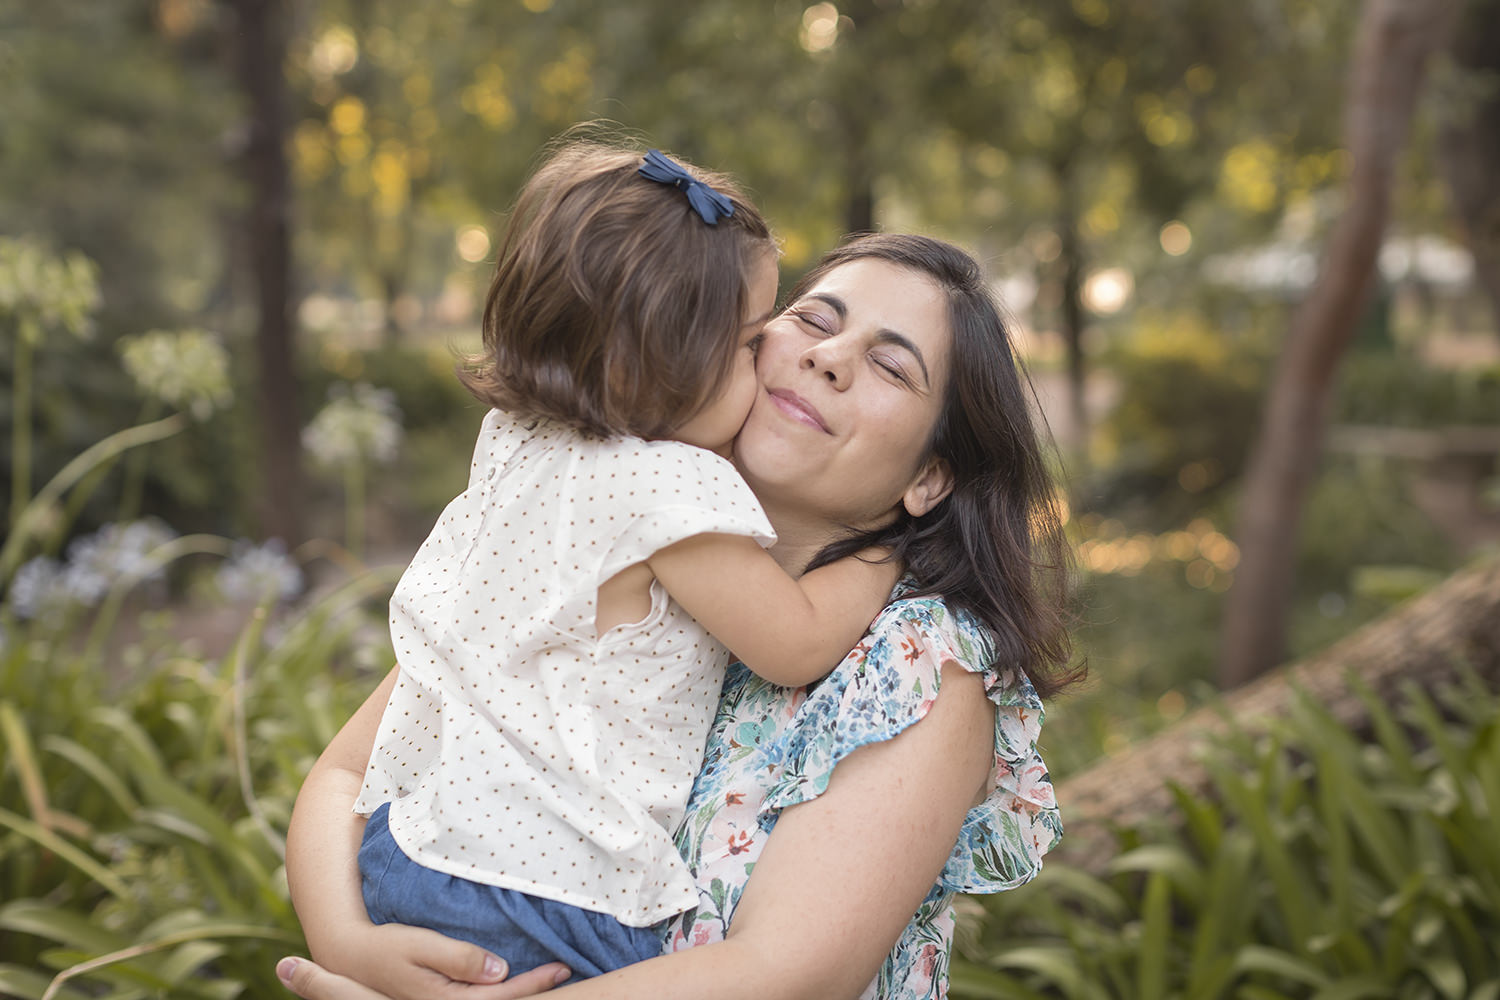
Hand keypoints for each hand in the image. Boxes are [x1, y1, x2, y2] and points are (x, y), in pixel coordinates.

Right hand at [310, 922, 569, 999]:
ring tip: (551, 979)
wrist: (354, 959)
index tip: (562, 968)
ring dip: (521, 992)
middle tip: (567, 972)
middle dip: (535, 991)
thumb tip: (500, 970)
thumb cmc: (388, 947)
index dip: (533, 983)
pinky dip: (503, 992)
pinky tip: (515, 981)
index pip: (502, 996)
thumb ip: (461, 959)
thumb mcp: (422, 946)